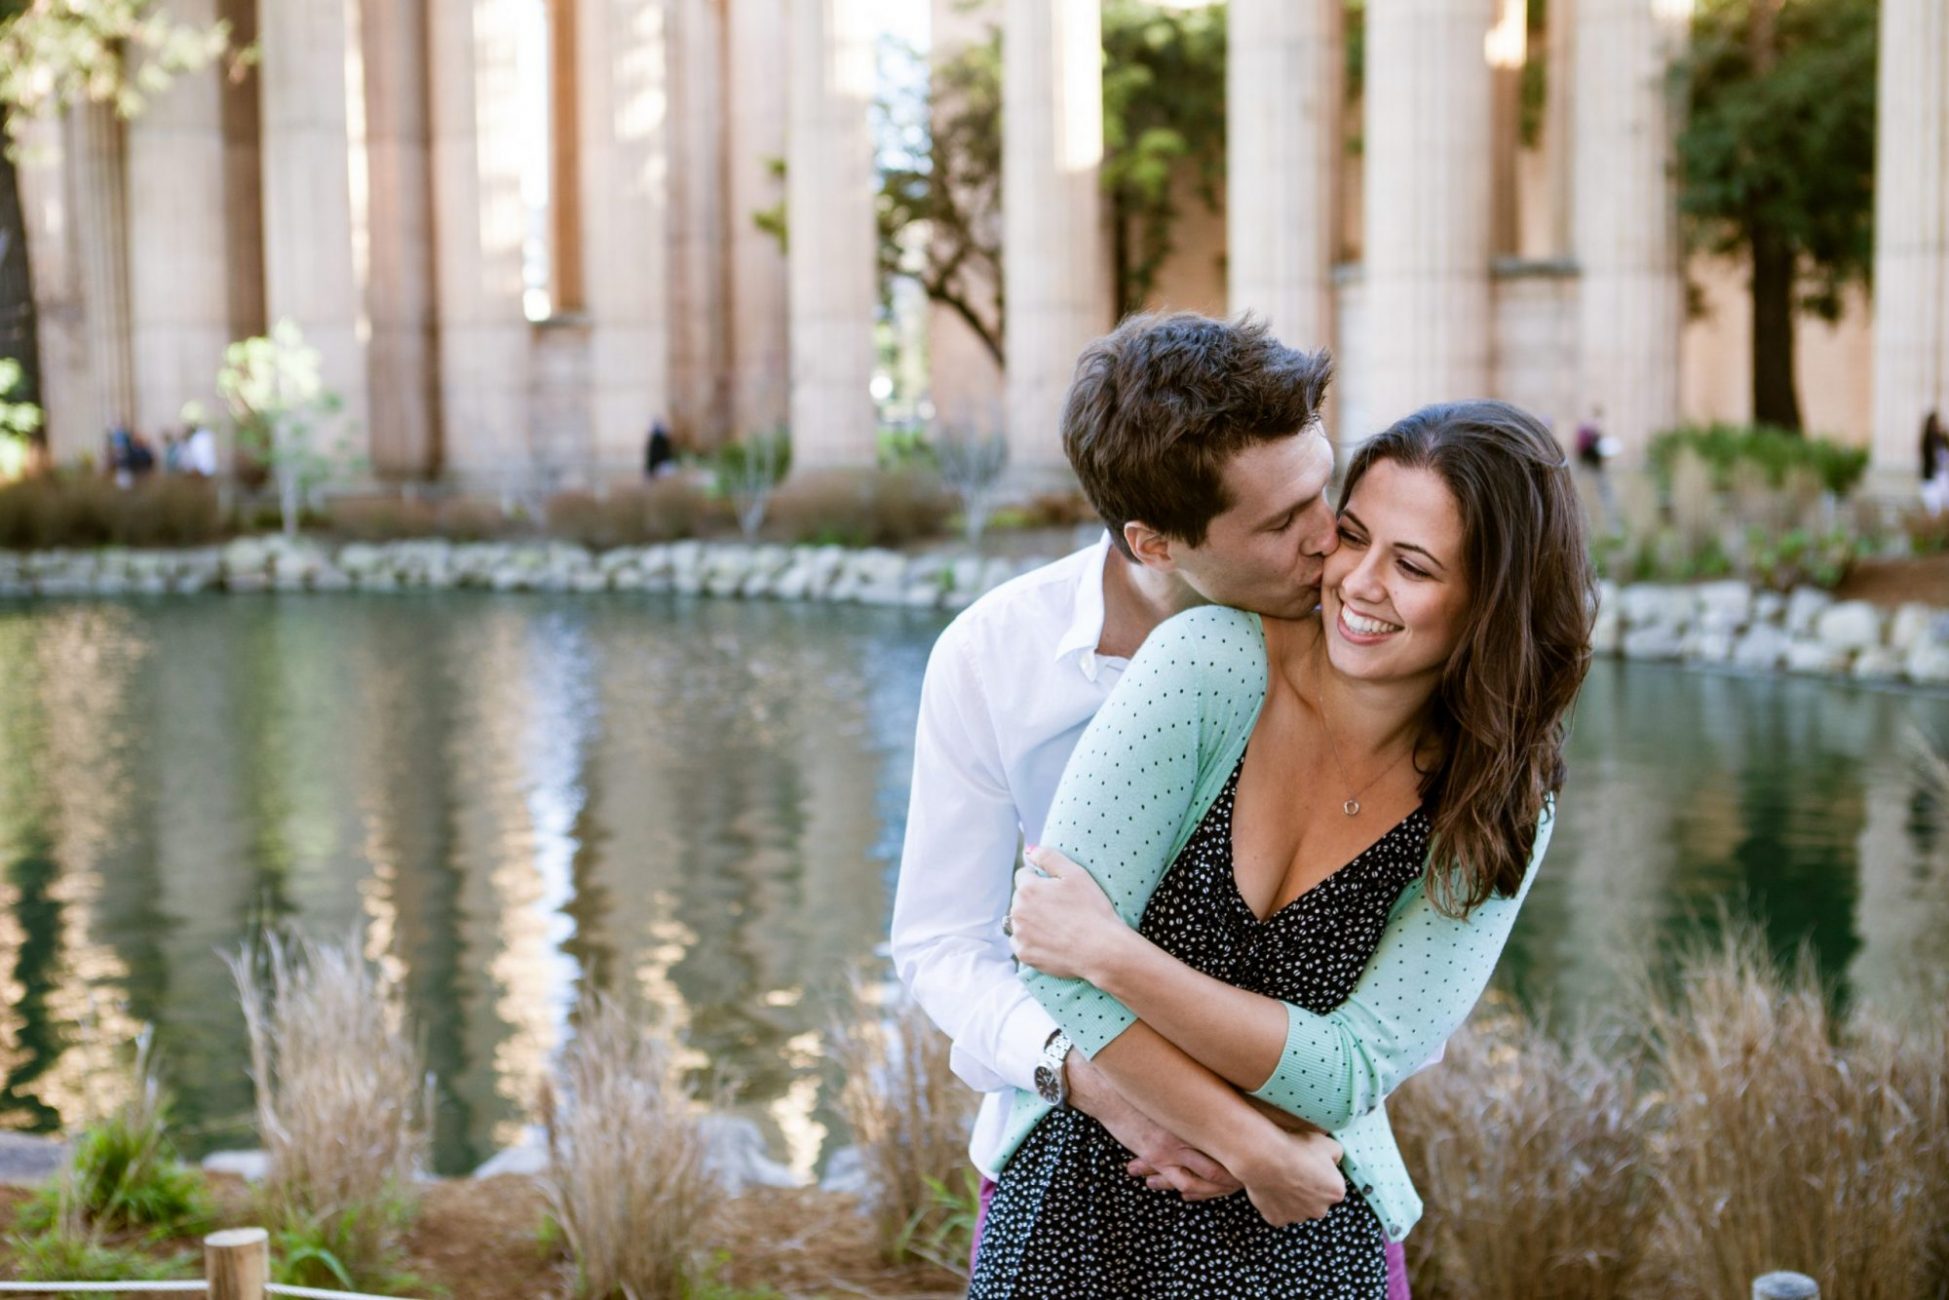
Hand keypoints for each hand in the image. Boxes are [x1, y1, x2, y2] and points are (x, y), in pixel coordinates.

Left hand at [1007, 846, 1130, 982]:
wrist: (1102, 950)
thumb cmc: (1092, 909)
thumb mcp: (1075, 874)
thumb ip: (1048, 857)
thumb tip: (1029, 850)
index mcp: (1028, 889)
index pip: (1023, 875)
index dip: (1040, 879)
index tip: (1056, 890)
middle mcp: (1017, 911)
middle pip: (1020, 898)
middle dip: (1035, 900)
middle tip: (1060, 909)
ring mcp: (1020, 935)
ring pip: (1020, 921)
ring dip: (1031, 920)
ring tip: (1057, 926)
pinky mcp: (1024, 955)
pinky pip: (1021, 943)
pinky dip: (1031, 941)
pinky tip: (1051, 941)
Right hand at [1064, 1052, 1241, 1201]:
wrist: (1109, 1090)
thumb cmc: (1145, 1083)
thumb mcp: (1179, 1084)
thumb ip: (1200, 1094)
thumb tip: (1223, 1098)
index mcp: (1199, 1111)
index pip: (1232, 1139)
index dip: (1247, 1153)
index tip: (1259, 1156)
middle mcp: (1189, 1132)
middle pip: (1223, 1164)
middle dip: (1237, 1177)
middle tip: (1249, 1181)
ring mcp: (1172, 1148)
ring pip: (1202, 1180)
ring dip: (1215, 1190)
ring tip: (1226, 1191)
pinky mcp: (1156, 1156)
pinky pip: (1177, 1181)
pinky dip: (1187, 1191)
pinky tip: (1189, 1194)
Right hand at [1227, 1126, 1345, 1227]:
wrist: (1266, 1157)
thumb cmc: (1297, 1148)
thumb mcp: (1327, 1142)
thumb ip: (1336, 1155)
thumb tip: (1333, 1161)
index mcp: (1336, 1192)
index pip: (1332, 1187)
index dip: (1321, 1175)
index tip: (1310, 1165)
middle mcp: (1320, 1210)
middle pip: (1316, 1202)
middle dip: (1308, 1191)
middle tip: (1295, 1172)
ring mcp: (1297, 1217)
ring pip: (1297, 1209)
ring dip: (1292, 1199)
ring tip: (1280, 1179)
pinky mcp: (1277, 1220)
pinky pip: (1278, 1213)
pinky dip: (1275, 1204)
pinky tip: (1270, 1189)